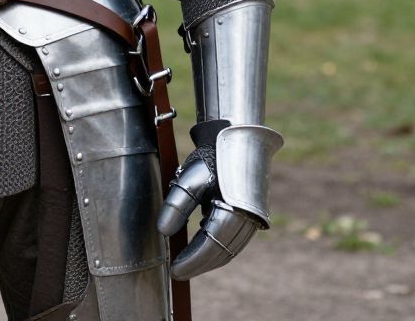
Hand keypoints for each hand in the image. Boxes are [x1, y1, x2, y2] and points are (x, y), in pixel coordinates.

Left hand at [157, 144, 258, 279]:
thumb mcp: (189, 178)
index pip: (211, 245)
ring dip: (208, 259)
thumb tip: (163, 232)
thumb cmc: (210, 158)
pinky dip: (217, 248)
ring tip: (186, 263)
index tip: (174, 269)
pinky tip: (201, 246)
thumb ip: (176, 205)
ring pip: (229, 249)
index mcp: (234, 210)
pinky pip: (233, 241)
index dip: (192, 260)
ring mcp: (251, 220)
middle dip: (199, 264)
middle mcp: (247, 220)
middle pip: (222, 252)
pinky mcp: (250, 218)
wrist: (235, 142)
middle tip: (178, 271)